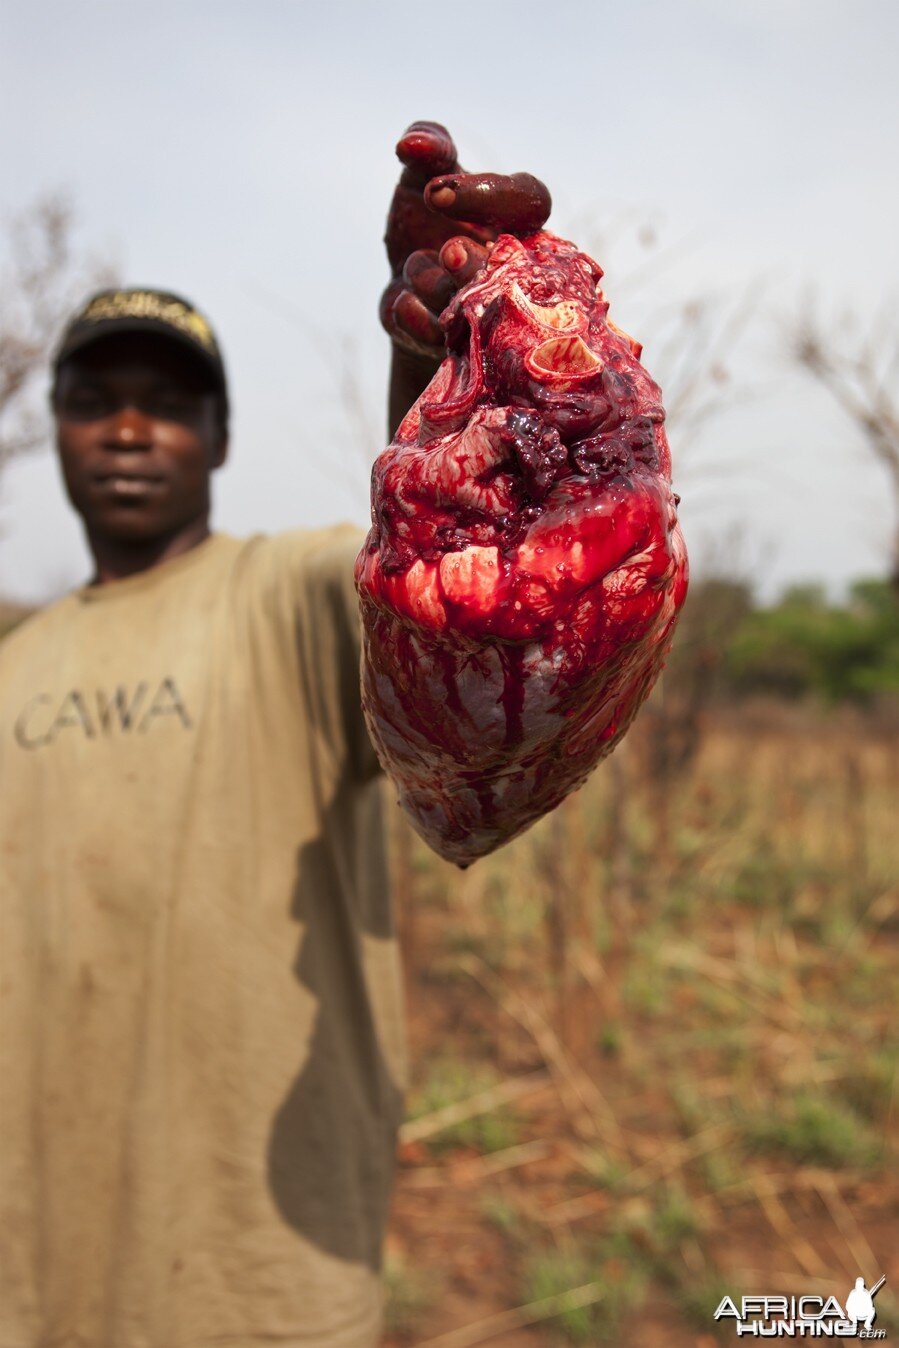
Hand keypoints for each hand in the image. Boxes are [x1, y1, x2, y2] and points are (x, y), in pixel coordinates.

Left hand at [381, 121, 551, 360]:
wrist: (403, 283)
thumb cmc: (425, 221)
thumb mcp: (423, 178)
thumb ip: (427, 147)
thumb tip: (410, 144)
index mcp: (517, 220)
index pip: (530, 199)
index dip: (490, 194)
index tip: (434, 192)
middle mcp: (517, 268)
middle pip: (517, 268)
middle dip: (475, 259)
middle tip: (445, 248)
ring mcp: (491, 311)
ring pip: (479, 307)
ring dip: (439, 286)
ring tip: (412, 266)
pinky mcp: (459, 346)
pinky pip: (439, 338)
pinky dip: (415, 317)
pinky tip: (401, 302)